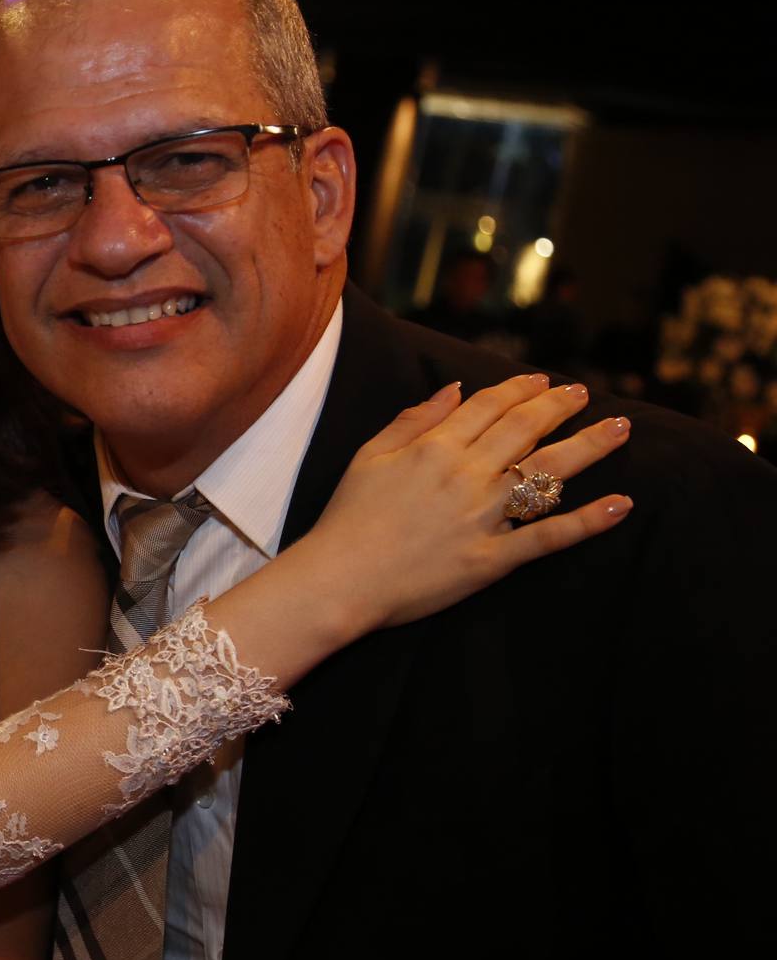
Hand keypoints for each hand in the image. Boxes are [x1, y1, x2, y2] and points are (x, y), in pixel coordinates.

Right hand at [293, 373, 633, 637]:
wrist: (339, 579)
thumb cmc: (347, 518)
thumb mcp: (369, 456)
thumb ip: (413, 420)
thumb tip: (455, 390)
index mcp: (435, 449)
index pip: (489, 407)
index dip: (520, 389)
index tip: (543, 380)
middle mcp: (466, 476)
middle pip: (526, 430)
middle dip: (560, 406)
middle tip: (584, 393)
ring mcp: (483, 517)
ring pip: (548, 474)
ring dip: (589, 447)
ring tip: (620, 428)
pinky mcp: (492, 559)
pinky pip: (548, 538)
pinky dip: (588, 522)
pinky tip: (621, 505)